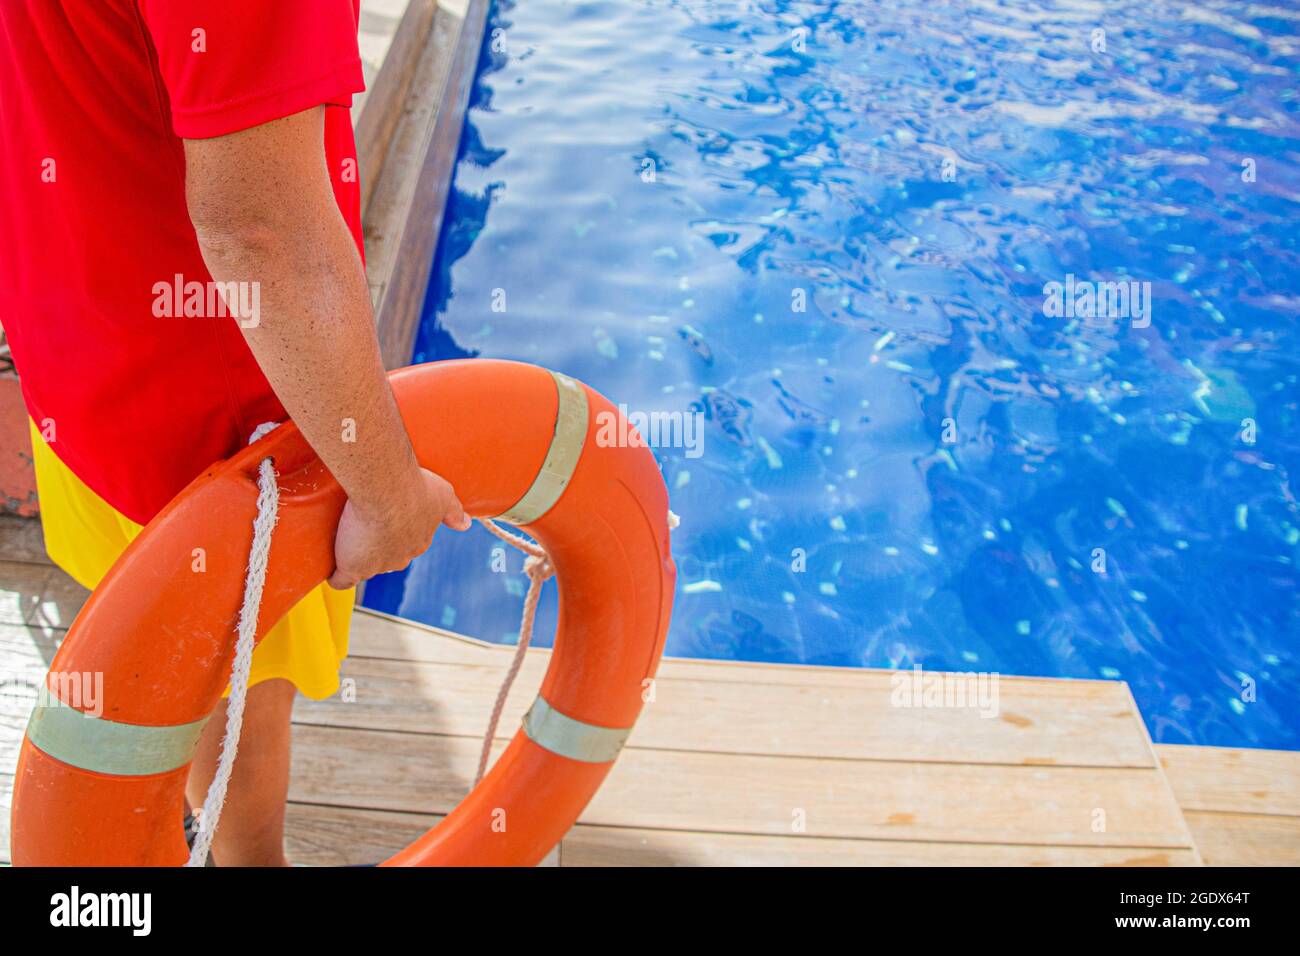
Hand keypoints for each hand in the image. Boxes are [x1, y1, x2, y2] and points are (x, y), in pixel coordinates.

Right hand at [327, 467, 471, 588]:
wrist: (387, 490)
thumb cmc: (415, 488)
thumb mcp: (442, 495)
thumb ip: (453, 510)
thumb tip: (466, 524)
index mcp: (418, 541)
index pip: (406, 545)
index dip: (395, 534)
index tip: (385, 520)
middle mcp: (400, 557)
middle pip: (385, 558)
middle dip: (375, 546)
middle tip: (362, 522)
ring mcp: (376, 565)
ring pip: (364, 567)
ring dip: (355, 556)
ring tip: (343, 537)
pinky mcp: (353, 567)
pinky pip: (341, 581)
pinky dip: (337, 577)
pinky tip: (332, 570)